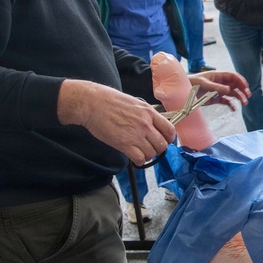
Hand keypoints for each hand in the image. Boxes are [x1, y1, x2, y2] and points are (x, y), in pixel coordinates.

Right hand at [57, 79, 176, 165]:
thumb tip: (151, 124)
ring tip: (141, 152)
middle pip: (162, 144)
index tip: (166, 141)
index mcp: (149, 112)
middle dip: (158, 148)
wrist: (93, 104)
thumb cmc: (109, 101)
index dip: (169, 138)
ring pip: (152, 153)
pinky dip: (139, 161)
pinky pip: (139, 159)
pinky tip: (136, 158)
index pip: (169, 129)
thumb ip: (145, 114)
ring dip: (148, 155)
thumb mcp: (134, 103)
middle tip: (151, 148)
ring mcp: (136, 135)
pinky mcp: (124, 144)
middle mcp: (145, 124)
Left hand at [190, 71, 250, 111]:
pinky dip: (231, 104)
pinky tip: (234, 109)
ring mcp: (218, 91)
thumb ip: (216, 87)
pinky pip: (226, 101)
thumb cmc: (192, 84)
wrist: (182, 92)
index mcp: (218, 76)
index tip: (246, 87)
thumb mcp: (204, 84)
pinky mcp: (215, 99)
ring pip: (232, 93)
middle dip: (242, 90)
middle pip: (235, 85)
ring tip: (244, 104)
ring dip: (239, 97)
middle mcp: (220, 83)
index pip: (232, 76)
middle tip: (248, 95)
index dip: (240, 80)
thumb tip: (229, 89)